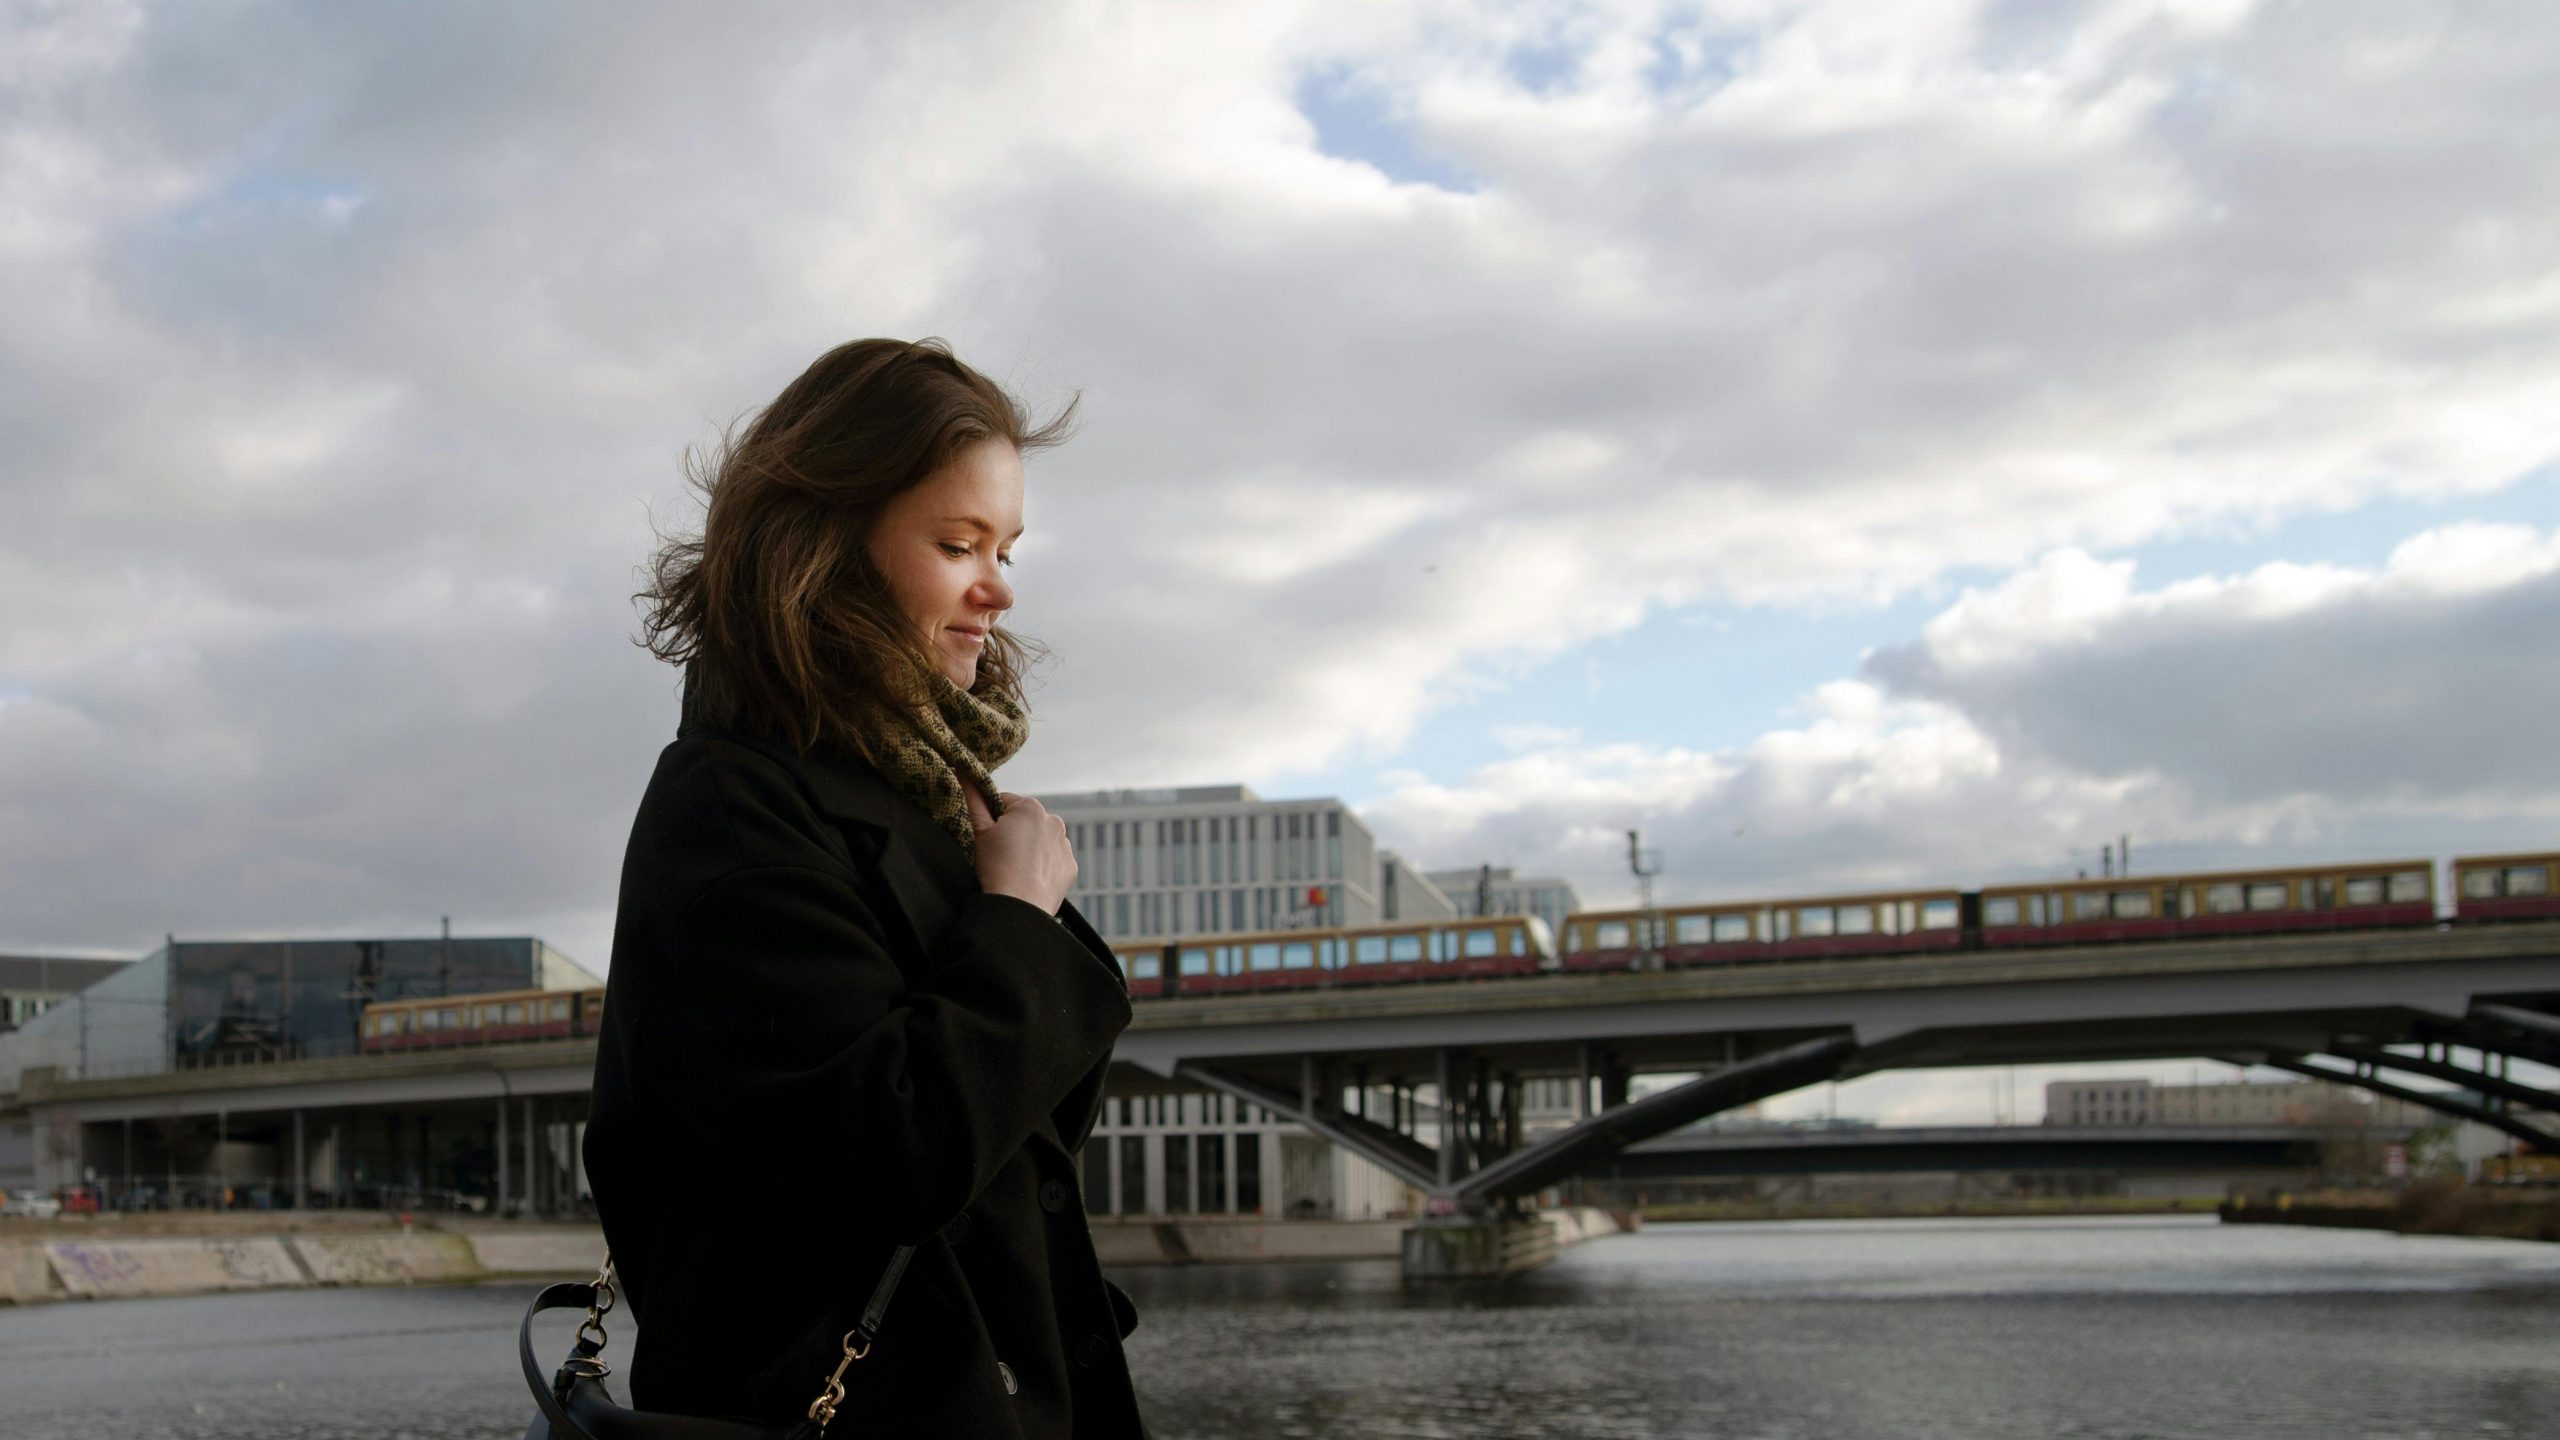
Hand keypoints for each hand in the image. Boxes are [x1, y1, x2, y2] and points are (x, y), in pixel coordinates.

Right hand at [969, 787, 1074, 914]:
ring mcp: (1065, 844)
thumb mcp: (979, 830)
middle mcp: (1054, 821)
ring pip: (1040, 841)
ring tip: (1014, 869)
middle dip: (1013, 833)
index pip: (1004, 803)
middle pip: (1025, 821)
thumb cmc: (995, 867)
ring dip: (1029, 849)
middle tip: (998, 856)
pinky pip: (1053, 861)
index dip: (991, 819)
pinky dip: (1042, 867)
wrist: (1018, 906)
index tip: (987, 838)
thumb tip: (963, 772)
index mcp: (1030, 807)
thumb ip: (973, 798)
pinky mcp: (1070, 867)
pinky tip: (1028, 879)